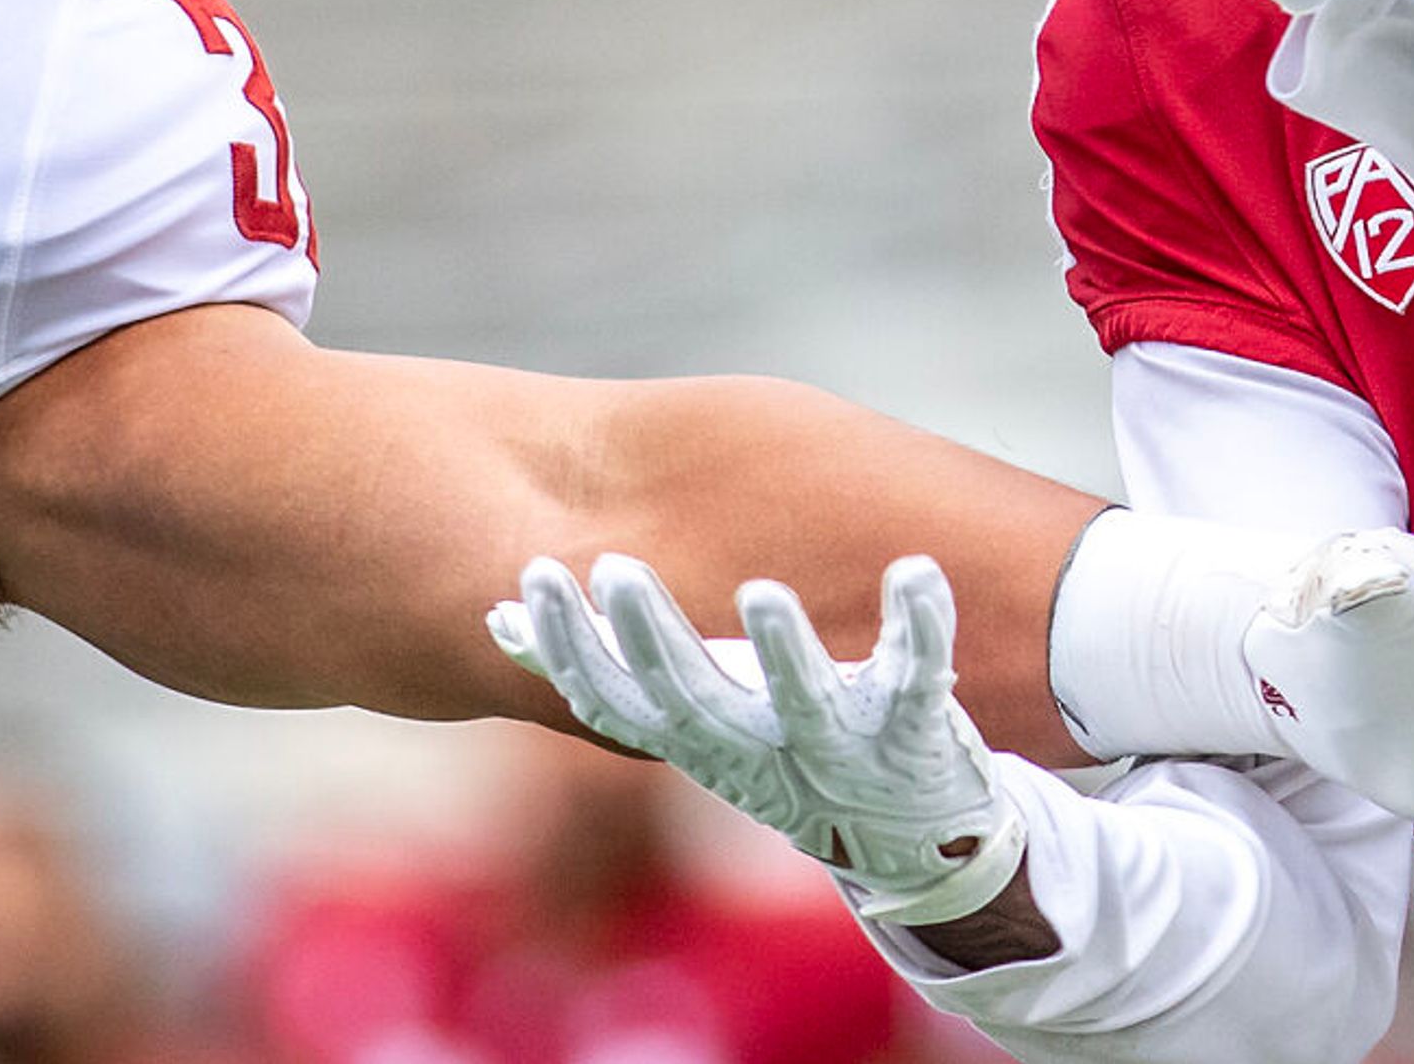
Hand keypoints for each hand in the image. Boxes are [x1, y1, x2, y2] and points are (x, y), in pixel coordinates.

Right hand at [492, 553, 1025, 928]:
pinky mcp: (913, 736)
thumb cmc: (784, 755)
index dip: (572, 649)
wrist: (910, 840)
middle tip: (615, 572)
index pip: (618, 701)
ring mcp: (838, 749)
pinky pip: (917, 679)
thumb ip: (608, 672)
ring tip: (762, 592)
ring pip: (804, 702)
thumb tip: (494, 620)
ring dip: (780, 650)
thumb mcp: (693, 722)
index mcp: (700, 738)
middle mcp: (760, 748)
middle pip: (693, 702)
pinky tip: (917, 572)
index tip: (534, 579)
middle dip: (652, 641)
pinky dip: (919, 627)